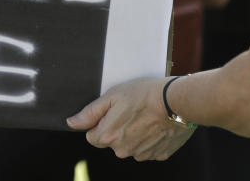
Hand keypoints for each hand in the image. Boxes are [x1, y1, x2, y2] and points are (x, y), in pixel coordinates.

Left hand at [67, 77, 194, 160]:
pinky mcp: (159, 155)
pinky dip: (149, 138)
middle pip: (111, 142)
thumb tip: (72, 123)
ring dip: (133, 134)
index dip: (99, 123)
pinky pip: (147, 148)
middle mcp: (124, 150)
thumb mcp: (111, 97)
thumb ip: (90, 113)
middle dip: (116, 129)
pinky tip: (154, 124)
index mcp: (109, 137)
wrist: (177, 102)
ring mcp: (143, 154)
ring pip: (129, 146)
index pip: (92, 136)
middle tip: (129, 111)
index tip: (111, 112)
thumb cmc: (143, 95)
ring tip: (144, 116)